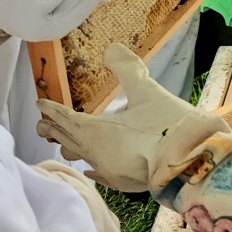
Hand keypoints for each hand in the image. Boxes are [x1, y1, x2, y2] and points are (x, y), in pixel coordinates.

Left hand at [36, 43, 225, 192]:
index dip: (52, 110)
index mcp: (97, 131)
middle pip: (67, 140)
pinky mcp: (123, 184)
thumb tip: (111, 47)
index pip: (66, 118)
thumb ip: (127, 69)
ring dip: (70, 148)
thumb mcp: (147, 92)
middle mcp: (96, 153)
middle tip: (40, 124)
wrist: (192, 161)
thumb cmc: (169, 125)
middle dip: (53, 130)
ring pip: (81, 159)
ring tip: (62, 144)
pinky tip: (90, 170)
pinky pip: (99, 176)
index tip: (39, 104)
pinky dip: (91, 168)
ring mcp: (109, 172)